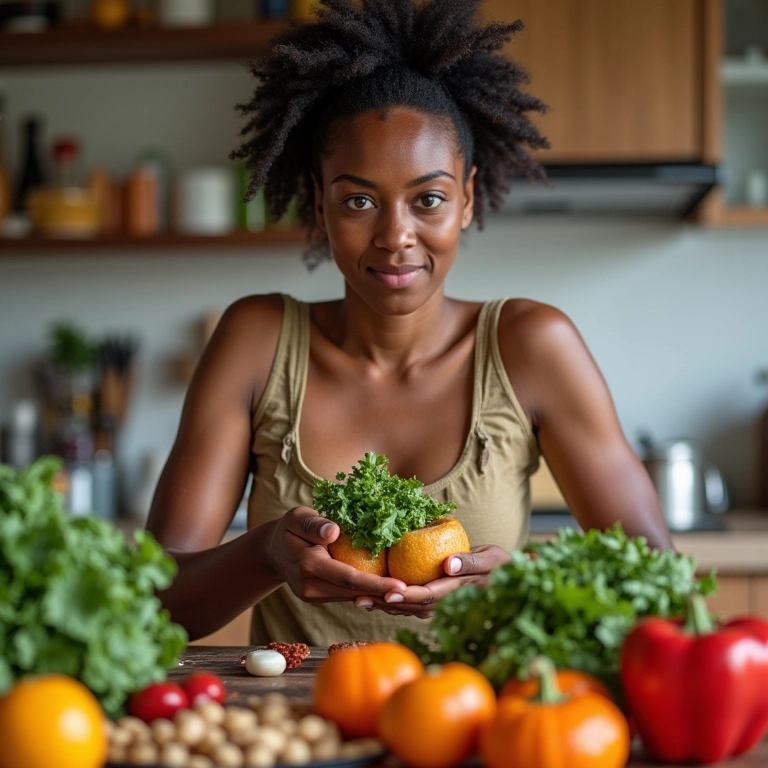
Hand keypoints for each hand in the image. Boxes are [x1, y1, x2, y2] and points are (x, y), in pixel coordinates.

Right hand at [263, 506, 406, 603]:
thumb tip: (333, 531)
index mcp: (308, 566)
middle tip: (423, 597)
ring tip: (418, 599)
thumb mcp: (296, 518)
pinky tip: (398, 594)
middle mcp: (312, 588)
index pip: (348, 578)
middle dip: (389, 597)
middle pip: (357, 594)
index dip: (376, 583)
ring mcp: (317, 597)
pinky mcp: (323, 598)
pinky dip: (373, 595)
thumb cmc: (288, 529)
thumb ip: (313, 524)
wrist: (272, 552)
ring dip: (385, 599)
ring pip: (356, 598)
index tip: (401, 587)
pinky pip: (352, 596)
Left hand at [353, 544, 510, 618]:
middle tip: (359, 598)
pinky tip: (373, 595)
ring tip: (358, 598)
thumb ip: (471, 562)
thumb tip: (448, 565)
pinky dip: (392, 601)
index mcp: (457, 592)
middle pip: (410, 606)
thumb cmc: (500, 565)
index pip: (427, 596)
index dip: (407, 596)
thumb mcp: (492, 559)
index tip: (388, 592)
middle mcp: (446, 603)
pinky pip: (411, 604)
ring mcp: (440, 605)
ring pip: (408, 608)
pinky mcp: (435, 601)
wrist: (506, 577)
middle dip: (385, 603)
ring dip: (383, 605)